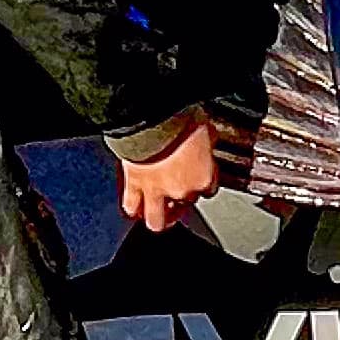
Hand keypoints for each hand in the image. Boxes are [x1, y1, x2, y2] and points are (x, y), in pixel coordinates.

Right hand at [112, 112, 218, 231]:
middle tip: (178, 199)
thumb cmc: (181, 122)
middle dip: (181, 202)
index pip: (208, 190)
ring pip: (156, 220)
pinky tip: (134, 208)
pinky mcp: (134, 186)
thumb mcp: (205, 130)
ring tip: (157, 216)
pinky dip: (133, 208)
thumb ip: (206, 143)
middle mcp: (182, 190)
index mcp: (203, 177)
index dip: (202, 183)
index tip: (198, 176)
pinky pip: (131, 205)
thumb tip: (206, 139)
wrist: (154, 120)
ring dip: (157, 219)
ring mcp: (156, 192)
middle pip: (185, 205)